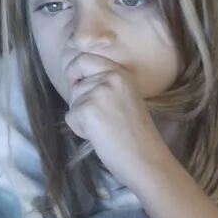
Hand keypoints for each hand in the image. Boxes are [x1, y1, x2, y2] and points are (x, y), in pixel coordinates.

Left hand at [64, 54, 169, 186]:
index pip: (86, 57)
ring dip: (81, 116)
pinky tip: (99, 136)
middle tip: (92, 112)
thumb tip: (76, 81)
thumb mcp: (125, 98)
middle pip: (75, 76)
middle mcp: (110, 77)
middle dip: (76, 93)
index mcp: (122, 73)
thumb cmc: (137, 135)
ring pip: (73, 99)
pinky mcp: (88, 110)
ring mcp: (99, 92)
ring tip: (104, 128)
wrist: (146, 159)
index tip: (76, 82)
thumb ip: (105, 85)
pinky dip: (79, 129)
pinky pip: (70, 116)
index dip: (76, 69)